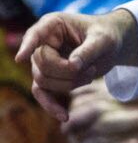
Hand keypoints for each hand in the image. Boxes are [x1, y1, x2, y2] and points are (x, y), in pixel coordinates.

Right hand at [16, 9, 137, 120]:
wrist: (112, 45)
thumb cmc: (106, 35)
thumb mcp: (103, 40)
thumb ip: (88, 50)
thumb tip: (72, 65)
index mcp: (53, 25)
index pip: (35, 34)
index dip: (27, 46)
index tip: (20, 58)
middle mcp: (43, 42)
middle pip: (42, 66)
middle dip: (68, 73)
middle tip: (92, 68)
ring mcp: (43, 61)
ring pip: (44, 82)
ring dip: (70, 84)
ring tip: (90, 73)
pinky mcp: (50, 77)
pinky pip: (42, 94)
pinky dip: (51, 106)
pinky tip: (64, 117)